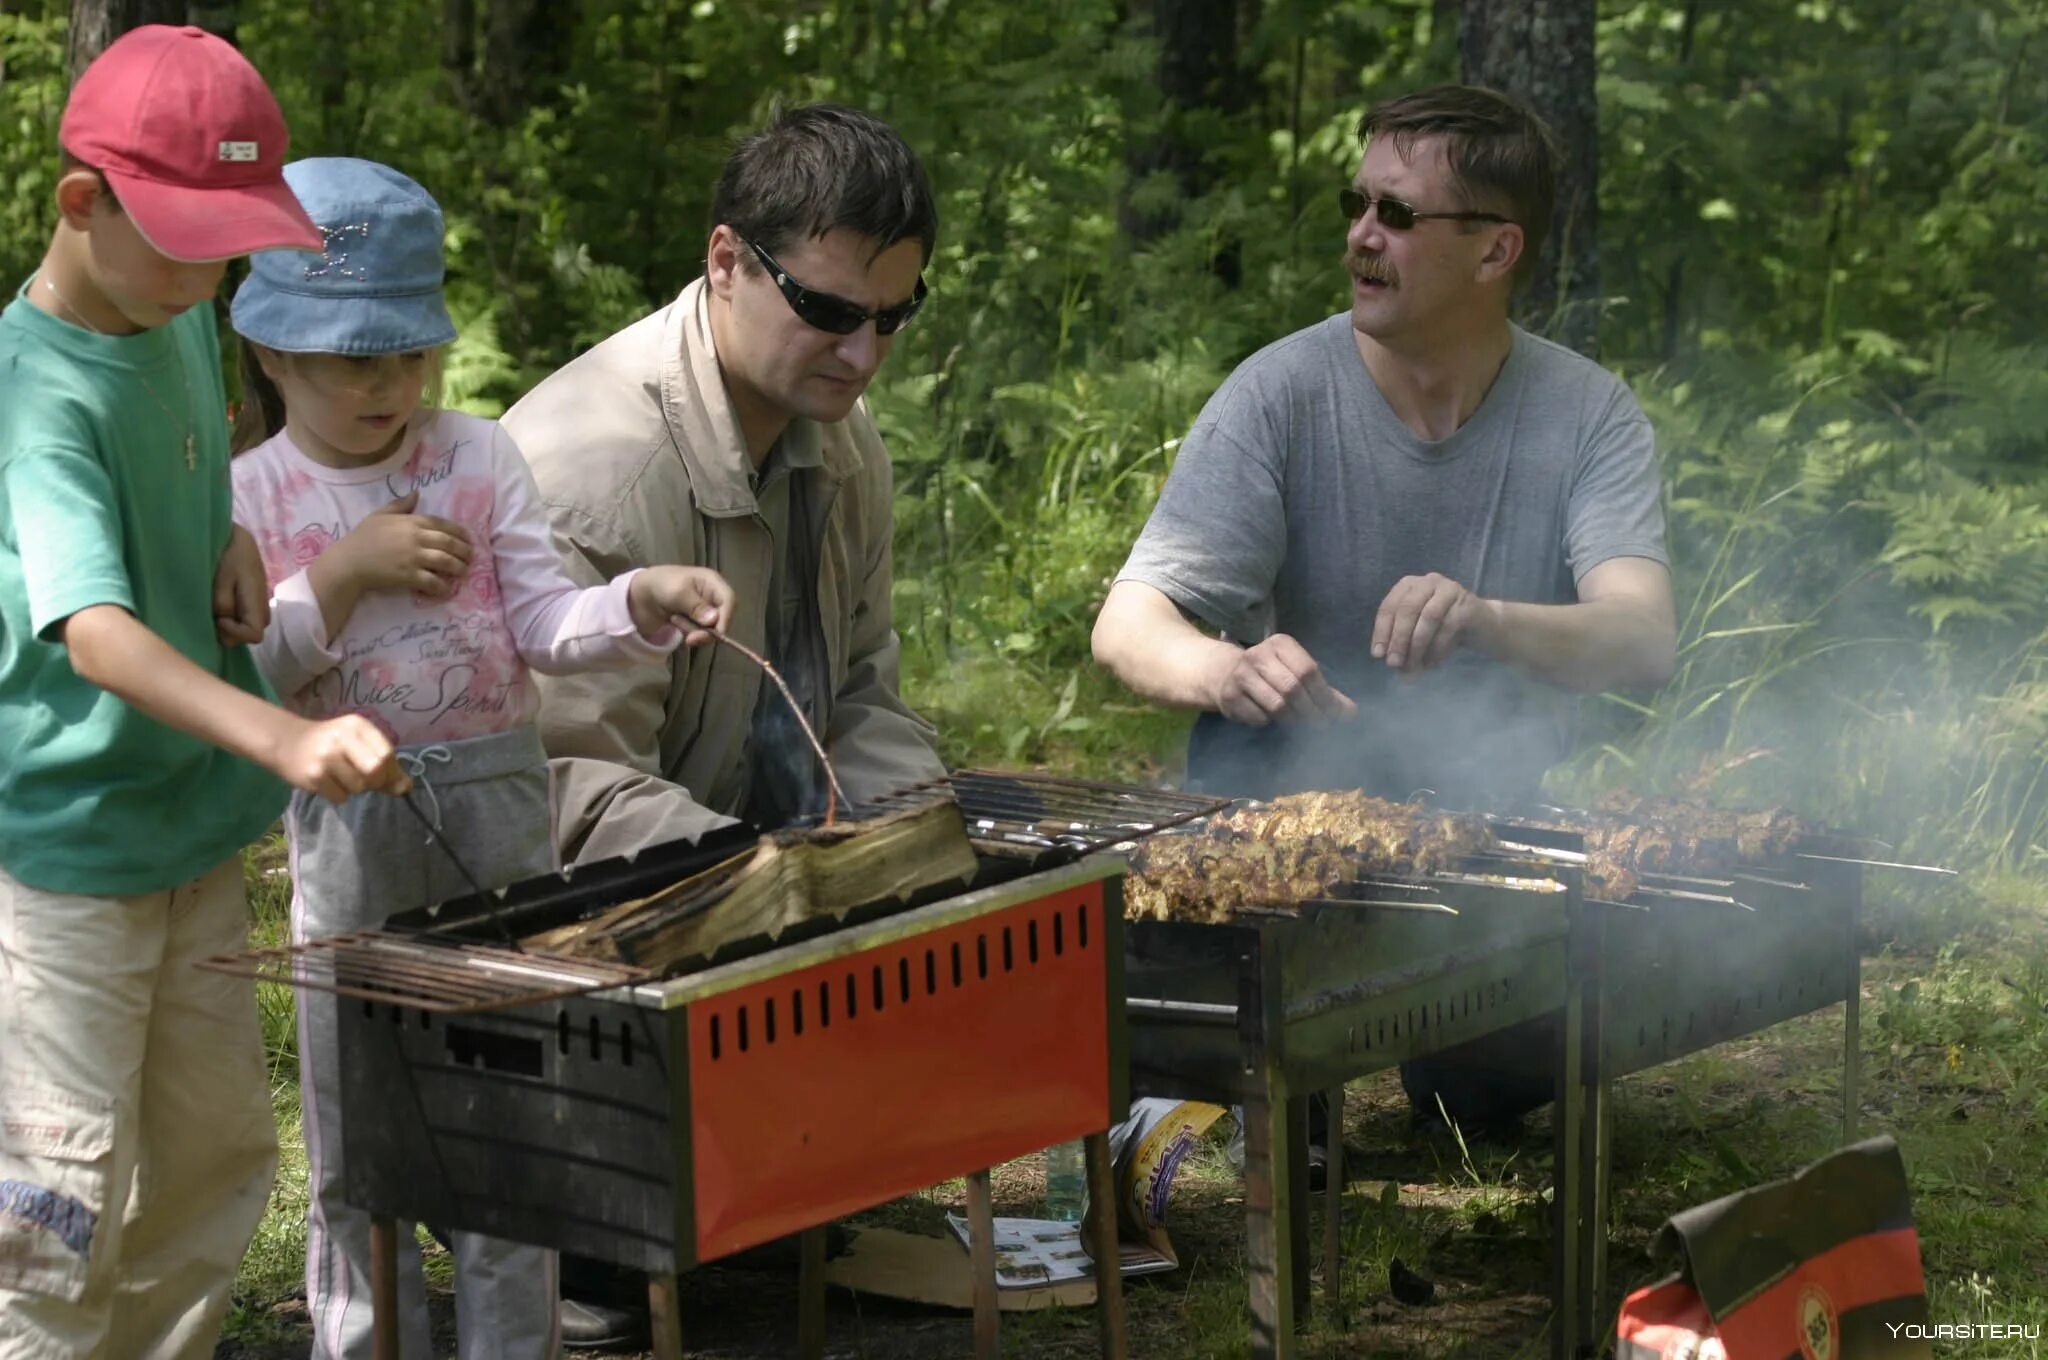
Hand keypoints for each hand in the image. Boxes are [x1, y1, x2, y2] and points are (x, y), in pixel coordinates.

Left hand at [213, 525, 269, 645]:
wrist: (238, 538)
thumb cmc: (229, 554)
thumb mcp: (221, 578)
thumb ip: (223, 602)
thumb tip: (222, 622)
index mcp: (257, 602)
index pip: (254, 635)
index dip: (235, 633)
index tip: (218, 619)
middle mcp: (263, 607)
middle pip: (252, 634)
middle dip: (231, 631)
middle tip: (213, 613)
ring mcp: (261, 603)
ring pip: (250, 626)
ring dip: (233, 624)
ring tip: (216, 608)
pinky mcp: (254, 598)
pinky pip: (247, 616)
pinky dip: (235, 617)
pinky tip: (222, 603)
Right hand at [270, 713, 411, 803]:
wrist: (285, 741)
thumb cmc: (329, 744)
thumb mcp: (358, 744)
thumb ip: (385, 765)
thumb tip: (407, 788)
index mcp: (357, 725)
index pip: (387, 753)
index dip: (390, 771)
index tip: (382, 775)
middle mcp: (342, 737)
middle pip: (376, 770)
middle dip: (375, 782)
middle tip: (363, 780)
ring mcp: (326, 756)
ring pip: (358, 787)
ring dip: (355, 789)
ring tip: (341, 777)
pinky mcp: (313, 775)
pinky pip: (341, 797)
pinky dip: (339, 796)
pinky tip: (328, 783)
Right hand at [327, 491, 472, 598]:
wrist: (348, 562)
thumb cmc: (362, 537)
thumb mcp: (379, 515)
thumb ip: (400, 505)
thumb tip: (417, 493)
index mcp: (411, 521)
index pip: (443, 524)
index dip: (459, 532)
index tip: (468, 539)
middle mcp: (416, 538)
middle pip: (449, 543)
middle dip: (464, 551)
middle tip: (471, 557)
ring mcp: (413, 557)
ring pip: (446, 562)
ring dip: (459, 568)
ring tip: (464, 572)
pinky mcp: (409, 576)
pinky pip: (433, 581)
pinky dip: (443, 586)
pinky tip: (447, 589)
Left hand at [629, 565, 736, 645]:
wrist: (638, 594)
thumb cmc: (661, 584)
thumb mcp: (678, 592)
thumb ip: (697, 607)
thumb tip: (713, 620)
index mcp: (712, 582)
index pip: (729, 600)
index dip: (726, 618)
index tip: (716, 634)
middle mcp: (712, 596)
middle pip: (723, 617)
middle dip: (707, 630)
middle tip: (690, 639)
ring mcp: (705, 610)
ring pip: (711, 628)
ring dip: (693, 630)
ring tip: (675, 620)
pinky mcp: (696, 621)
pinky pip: (701, 632)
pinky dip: (689, 632)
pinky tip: (675, 623)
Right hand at [1211, 633, 1356, 725]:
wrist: (1222, 673)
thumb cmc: (1270, 673)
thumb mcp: (1295, 671)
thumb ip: (1323, 690)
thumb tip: (1351, 713)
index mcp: (1280, 644)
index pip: (1308, 671)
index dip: (1324, 696)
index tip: (1336, 715)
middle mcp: (1258, 655)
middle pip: (1293, 688)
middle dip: (1311, 711)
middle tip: (1322, 725)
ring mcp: (1241, 675)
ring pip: (1276, 705)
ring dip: (1294, 720)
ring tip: (1302, 725)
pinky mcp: (1229, 697)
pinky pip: (1258, 717)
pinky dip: (1270, 722)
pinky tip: (1274, 720)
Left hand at [1372, 572, 1481, 672]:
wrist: (1483, 627)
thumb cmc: (1443, 630)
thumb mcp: (1418, 637)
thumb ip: (1404, 648)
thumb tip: (1395, 667)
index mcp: (1409, 585)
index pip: (1389, 607)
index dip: (1381, 631)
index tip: (1378, 655)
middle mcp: (1428, 581)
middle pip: (1407, 609)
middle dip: (1398, 638)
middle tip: (1394, 663)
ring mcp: (1449, 589)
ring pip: (1428, 617)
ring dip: (1417, 644)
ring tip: (1413, 666)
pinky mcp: (1467, 603)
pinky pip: (1448, 626)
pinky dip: (1437, 647)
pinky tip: (1433, 662)